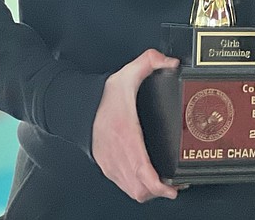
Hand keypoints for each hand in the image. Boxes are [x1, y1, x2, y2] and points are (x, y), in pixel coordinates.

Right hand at [91, 48, 180, 201]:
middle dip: (160, 192)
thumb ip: (150, 61)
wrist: (77, 107)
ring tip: (168, 185)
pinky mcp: (109, 167)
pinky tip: (150, 181)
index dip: (158, 184)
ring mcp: (112, 164)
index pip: (141, 169)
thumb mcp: (127, 74)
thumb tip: (171, 62)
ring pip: (133, 191)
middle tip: (178, 185)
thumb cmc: (102, 97)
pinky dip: (139, 188)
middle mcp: (118, 155)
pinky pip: (125, 186)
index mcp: (126, 135)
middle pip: (139, 189)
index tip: (173, 187)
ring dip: (150, 192)